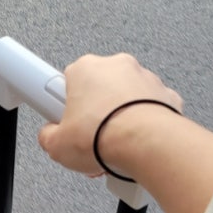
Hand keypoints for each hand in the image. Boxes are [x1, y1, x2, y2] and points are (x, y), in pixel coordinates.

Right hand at [38, 53, 182, 176]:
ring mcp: (142, 78)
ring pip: (124, 98)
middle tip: (88, 138)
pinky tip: (134, 142)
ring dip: (117, 118)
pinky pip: (149, 107)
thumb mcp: (56, 146)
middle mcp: (115, 67)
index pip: (66, 82)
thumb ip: (48, 136)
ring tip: (112, 145)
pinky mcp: (164, 94)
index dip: (63, 106)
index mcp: (85, 69)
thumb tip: (50, 137)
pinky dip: (142, 122)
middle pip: (97, 89)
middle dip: (92, 113)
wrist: (146, 146)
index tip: (64, 120)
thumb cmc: (105, 136)